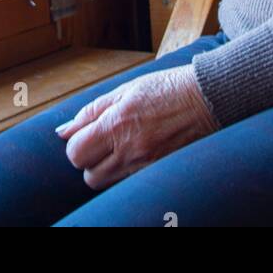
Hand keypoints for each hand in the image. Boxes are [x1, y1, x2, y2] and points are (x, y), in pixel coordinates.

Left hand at [54, 63, 219, 190]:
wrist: (209, 98)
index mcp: (117, 123)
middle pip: (88, 176)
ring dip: (107, 170)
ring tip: (122, 149)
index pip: (76, 152)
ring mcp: (146, 165)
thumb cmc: (167, 88)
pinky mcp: (160, 172)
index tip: (87, 136)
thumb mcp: (126, 89)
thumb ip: (91, 111)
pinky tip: (139, 155)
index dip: (76, 146)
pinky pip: (130, 184)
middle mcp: (130, 149)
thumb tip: (63, 132)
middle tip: (104, 144)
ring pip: (108, 184)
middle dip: (90, 162)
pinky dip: (127, 174)